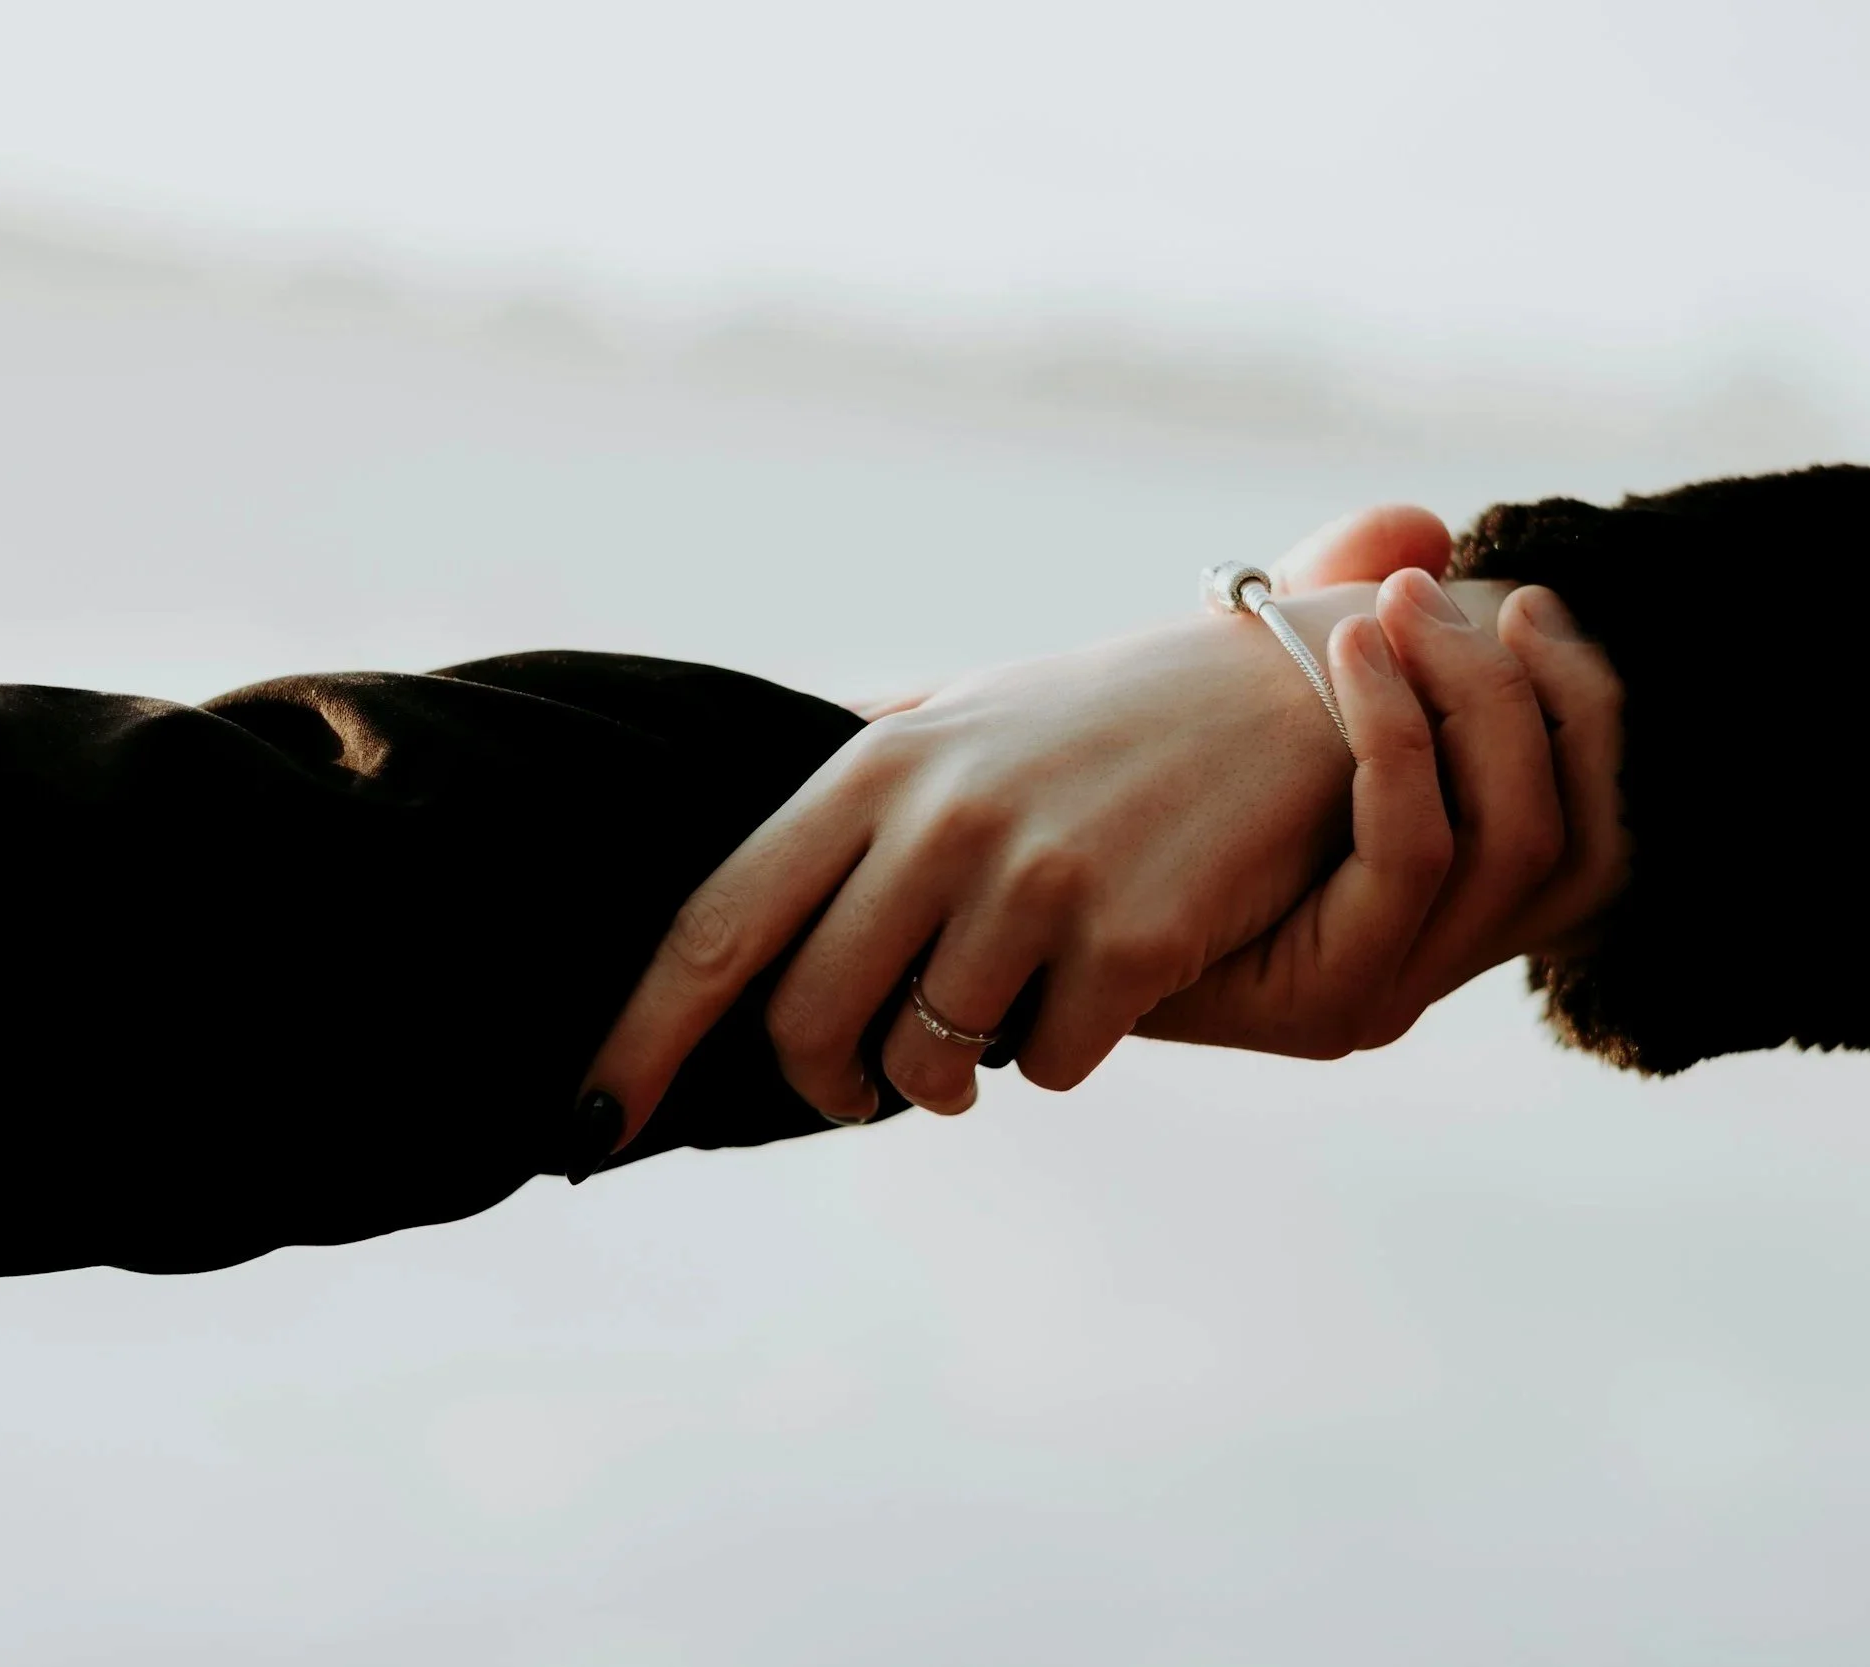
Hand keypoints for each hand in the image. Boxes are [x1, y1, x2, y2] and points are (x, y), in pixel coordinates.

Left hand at [581, 570, 1401, 1145]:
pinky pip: (1049, 1065)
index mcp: (877, 767)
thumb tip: (730, 877)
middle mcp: (941, 820)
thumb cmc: (1099, 723)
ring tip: (994, 1022)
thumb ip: (851, 790)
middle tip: (864, 1084)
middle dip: (827, 1081)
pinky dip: (1060, 1050)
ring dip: (950, 1076)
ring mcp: (1038, 881)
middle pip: (811, 1021)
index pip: (718, 926)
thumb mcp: (957, 722)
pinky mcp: (1133, 939)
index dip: (640, 1037)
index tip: (585, 1124)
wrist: (1284, 696)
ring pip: (931, 1062)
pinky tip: (1098, 984)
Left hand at [1139, 565, 1627, 1053]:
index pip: (1598, 822)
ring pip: (1512, 841)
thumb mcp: (1259, 687)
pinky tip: (1347, 657)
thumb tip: (1423, 526)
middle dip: (1531, 694)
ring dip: (1466, 700)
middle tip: (1435, 596)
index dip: (1588, 710)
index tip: (1523, 602)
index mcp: (1452, 896)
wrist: (1022, 895)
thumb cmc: (1141, 785)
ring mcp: (1394, 987)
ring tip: (1384, 607)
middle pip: (1579, 836)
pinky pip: (1411, 859)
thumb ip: (1338, 607)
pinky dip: (1397, 744)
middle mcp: (1443, 954)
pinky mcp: (1328, 1004)